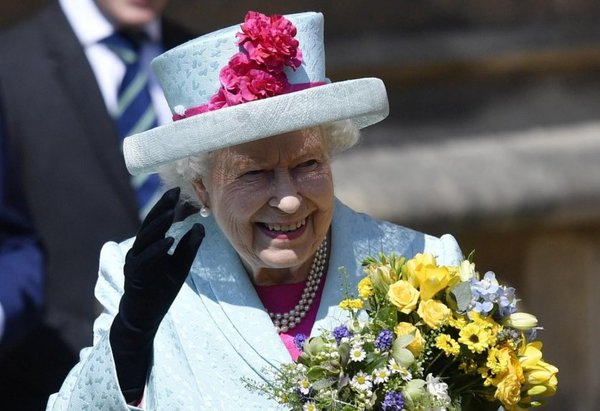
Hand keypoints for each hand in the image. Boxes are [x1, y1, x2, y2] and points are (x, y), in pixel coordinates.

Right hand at [110, 187, 203, 400]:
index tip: (177, 191)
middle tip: (173, 193)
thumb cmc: (159, 292)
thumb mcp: (179, 268)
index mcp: (149, 247)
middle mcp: (138, 251)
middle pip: (149, 225)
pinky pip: (144, 260)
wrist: (143, 320)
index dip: (165, 206)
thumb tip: (200, 226)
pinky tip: (169, 240)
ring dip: (158, 225)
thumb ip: (188, 248)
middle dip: (161, 208)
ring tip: (171, 212)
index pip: (157, 222)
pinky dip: (157, 250)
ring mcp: (134, 263)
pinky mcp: (134, 278)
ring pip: (144, 239)